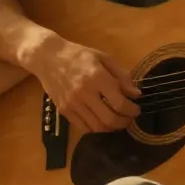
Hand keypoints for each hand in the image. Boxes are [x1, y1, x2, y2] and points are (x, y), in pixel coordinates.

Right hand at [25, 35, 140, 134]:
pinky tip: (102, 122)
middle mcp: (85, 93)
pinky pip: (84, 128)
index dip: (132, 111)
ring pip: (97, 127)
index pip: (119, 103)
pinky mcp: (64, 111)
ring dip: (111, 128)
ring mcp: (73, 104)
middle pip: (110, 119)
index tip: (136, 110)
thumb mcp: (104, 58)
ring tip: (117, 121)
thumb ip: (121, 76)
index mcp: (97, 78)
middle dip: (124, 122)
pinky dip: (96, 129)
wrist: (47, 58)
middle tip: (129, 119)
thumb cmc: (78, 55)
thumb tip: (135, 94)